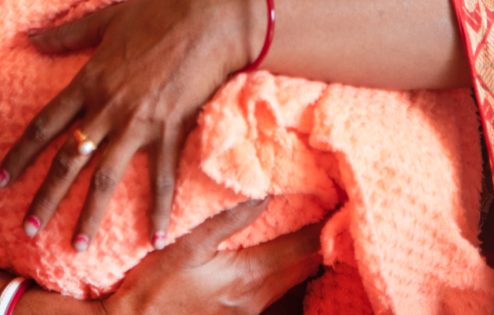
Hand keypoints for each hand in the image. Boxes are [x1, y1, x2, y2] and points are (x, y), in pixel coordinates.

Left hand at [0, 0, 266, 248]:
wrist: (208, 22)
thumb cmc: (158, 14)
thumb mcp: (107, 19)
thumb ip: (68, 34)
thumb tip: (30, 37)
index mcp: (89, 81)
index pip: (44, 125)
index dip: (20, 155)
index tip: (1, 180)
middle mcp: (107, 109)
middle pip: (68, 161)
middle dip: (45, 198)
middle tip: (28, 229)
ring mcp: (139, 123)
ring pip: (105, 178)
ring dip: (89, 215)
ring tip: (75, 247)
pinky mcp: (170, 131)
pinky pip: (162, 179)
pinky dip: (159, 210)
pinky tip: (155, 239)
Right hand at [104, 200, 321, 314]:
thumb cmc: (153, 289)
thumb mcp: (186, 246)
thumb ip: (226, 220)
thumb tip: (262, 192)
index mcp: (247, 278)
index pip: (300, 249)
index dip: (323, 226)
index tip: (340, 203)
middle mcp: (256, 300)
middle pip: (302, 268)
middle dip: (319, 240)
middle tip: (334, 210)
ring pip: (290, 282)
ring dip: (304, 256)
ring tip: (314, 227)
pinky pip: (274, 293)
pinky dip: (285, 272)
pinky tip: (282, 257)